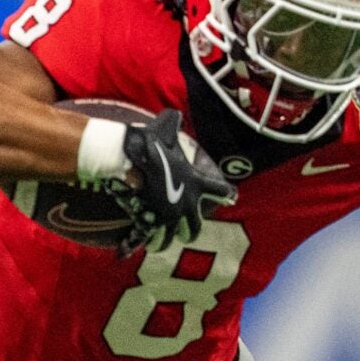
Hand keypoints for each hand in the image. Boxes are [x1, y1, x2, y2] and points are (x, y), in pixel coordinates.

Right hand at [110, 109, 235, 252]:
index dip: (226, 193)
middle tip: (187, 233)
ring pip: (173, 238)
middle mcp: (186, 204)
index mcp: (196, 183)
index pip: (221, 190)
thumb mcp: (166, 128)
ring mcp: (169, 216)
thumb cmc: (149, 142)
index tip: (231, 196)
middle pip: (196, 227)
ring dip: (167, 241)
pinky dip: (148, 243)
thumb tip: (174, 115)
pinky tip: (143, 245)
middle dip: (191, 231)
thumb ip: (173, 123)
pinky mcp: (151, 223)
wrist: (128, 158)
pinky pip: (152, 240)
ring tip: (162, 243)